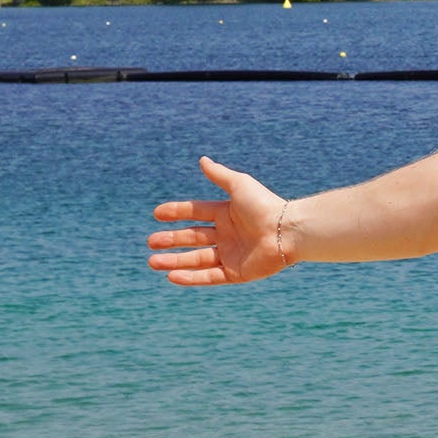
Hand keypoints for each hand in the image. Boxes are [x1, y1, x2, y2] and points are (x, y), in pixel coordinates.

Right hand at [148, 156, 291, 286]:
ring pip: (197, 259)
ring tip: (152, 262)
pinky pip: (209, 277)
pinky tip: (171, 276)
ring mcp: (232, 255)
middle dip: (171, 240)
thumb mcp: (239, 185)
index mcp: (228, 213)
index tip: (156, 214)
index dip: (176, 213)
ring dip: (174, 261)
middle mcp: (228, 234)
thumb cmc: (265, 206)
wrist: (287, 231)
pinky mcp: (237, 273)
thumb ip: (220, 175)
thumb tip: (202, 160)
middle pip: (193, 237)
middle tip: (151, 242)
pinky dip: (191, 277)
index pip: (196, 212)